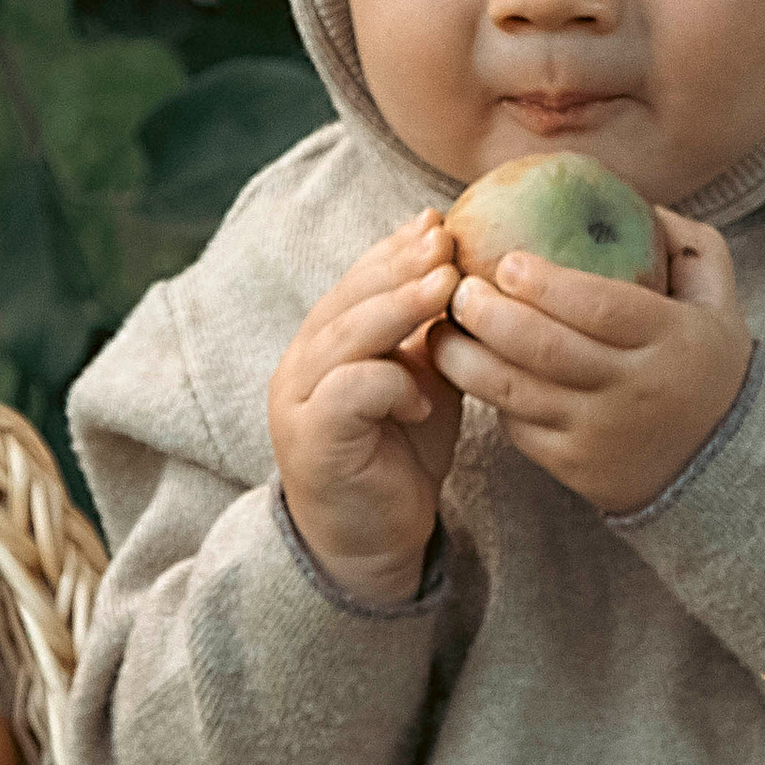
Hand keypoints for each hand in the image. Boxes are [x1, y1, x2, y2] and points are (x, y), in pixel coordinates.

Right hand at [268, 212, 463, 606]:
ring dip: (398, 308)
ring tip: (446, 287)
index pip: (356, 282)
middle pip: (348, 300)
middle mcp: (302, 365)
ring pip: (346, 337)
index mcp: (325, 344)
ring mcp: (300, 401)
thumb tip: (464, 276)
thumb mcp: (423, 384)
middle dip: (399, 266)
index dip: (394, 250)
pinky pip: (350, 392)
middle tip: (446, 241)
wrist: (371, 541)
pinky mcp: (311, 440)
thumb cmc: (400, 456)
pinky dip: (390, 383)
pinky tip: (424, 395)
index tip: (439, 223)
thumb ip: (431, 338)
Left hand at [429, 209, 750, 515]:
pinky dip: (490, 397)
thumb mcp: (718, 301)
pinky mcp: (576, 467)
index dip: (547, 283)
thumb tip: (636, 199)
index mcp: (669, 339)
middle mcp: (634, 389)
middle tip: (456, 287)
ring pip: (517, 393)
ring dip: (465, 359)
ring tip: (438, 329)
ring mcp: (601, 433)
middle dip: (489, 315)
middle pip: (545, 349)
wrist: (719, 465)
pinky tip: (469, 369)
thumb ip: (687, 246)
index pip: (600, 306)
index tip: (505, 260)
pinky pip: (519, 428)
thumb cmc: (707, 366)